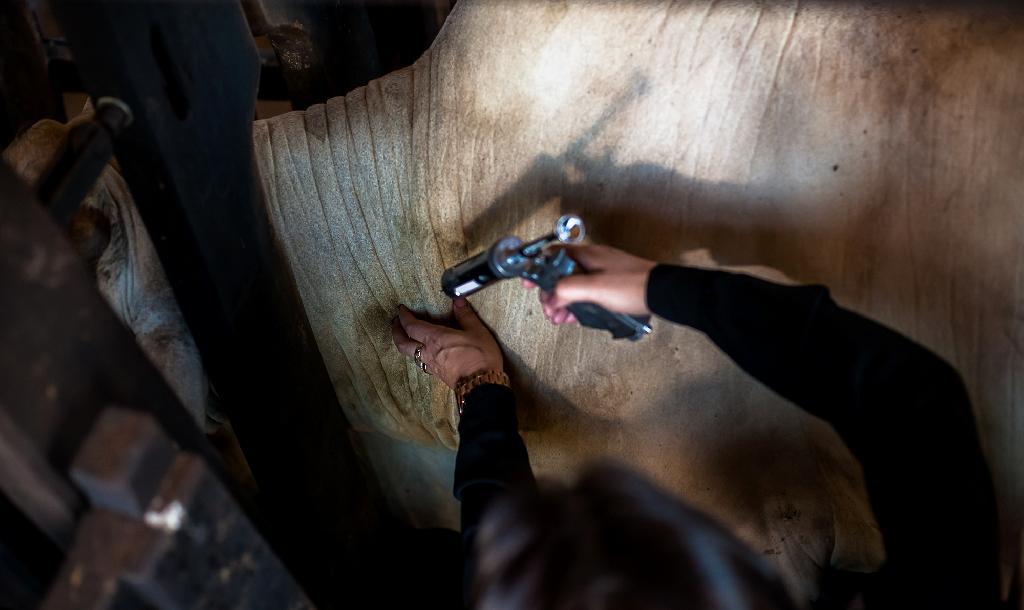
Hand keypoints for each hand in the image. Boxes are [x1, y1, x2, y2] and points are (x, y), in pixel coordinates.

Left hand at [391, 298, 502, 388]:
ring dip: (405, 344)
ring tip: (407, 337)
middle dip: (396, 332)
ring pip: (410, 355)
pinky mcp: (438, 375)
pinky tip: (423, 353)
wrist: (481, 386)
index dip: (403, 317)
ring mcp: (432, 365)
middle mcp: (428, 352)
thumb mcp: (476, 331)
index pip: (411, 326)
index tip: (400, 309)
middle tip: (395, 323)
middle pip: (403, 343)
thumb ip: (465, 315)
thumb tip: (457, 300)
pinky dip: (417, 355)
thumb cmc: (479, 356)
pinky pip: (421, 363)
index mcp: (435, 338)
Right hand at [523, 244, 656, 324]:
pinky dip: (577, 305)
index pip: (552, 255)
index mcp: (586, 255)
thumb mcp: (593, 288)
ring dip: (563, 302)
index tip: (527, 283)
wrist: (663, 293)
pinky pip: (586, 294)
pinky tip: (574, 319)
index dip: (537, 268)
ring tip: (559, 320)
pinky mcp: (611, 286)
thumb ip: (567, 289)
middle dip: (550, 293)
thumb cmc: (630, 287)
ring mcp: (602, 273)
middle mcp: (592, 260)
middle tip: (549, 312)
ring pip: (573, 286)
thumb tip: (551, 297)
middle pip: (560, 274)